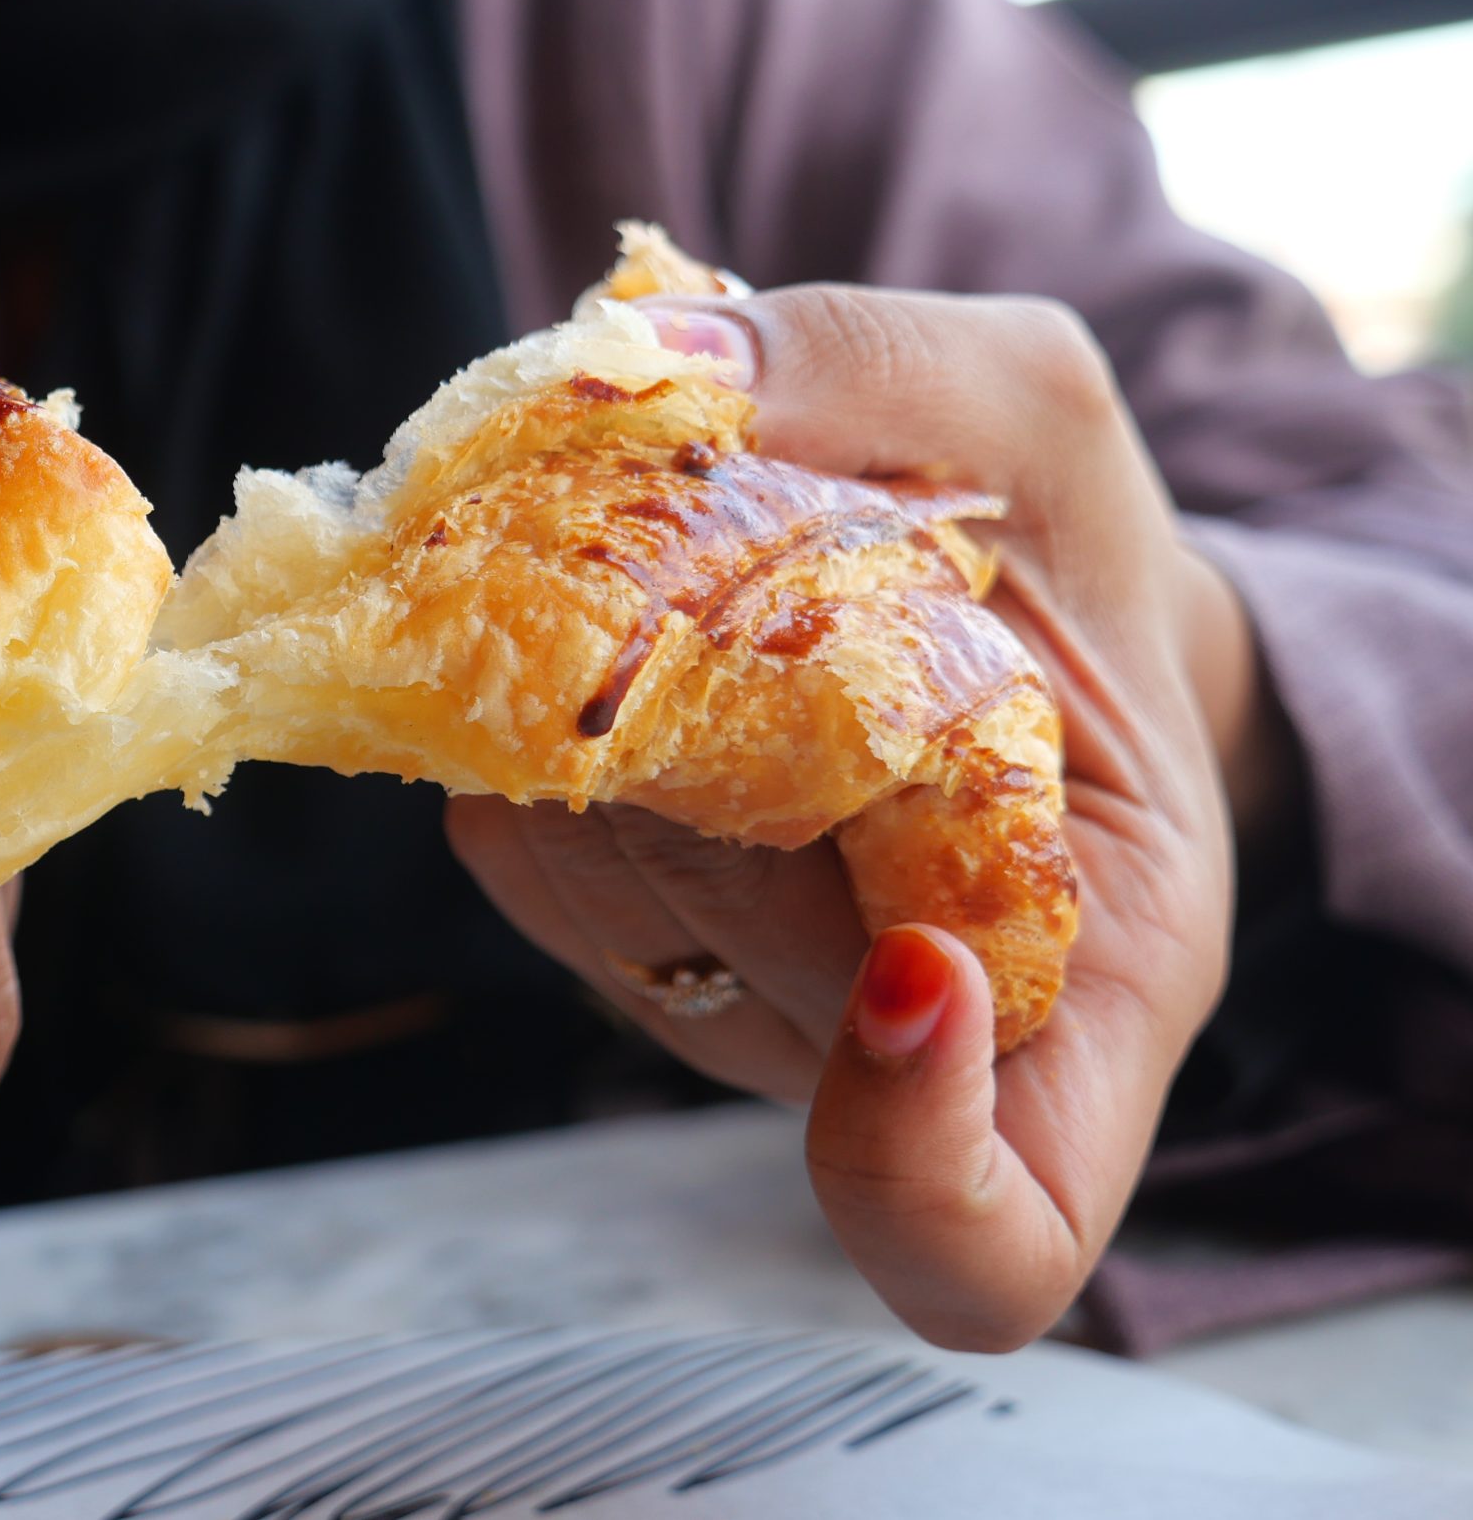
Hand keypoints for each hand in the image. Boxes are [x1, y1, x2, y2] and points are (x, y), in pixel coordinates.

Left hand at [448, 287, 1239, 1350]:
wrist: (989, 590)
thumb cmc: (1050, 537)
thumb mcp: (1025, 405)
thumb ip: (869, 369)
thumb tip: (654, 365)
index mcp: (1089, 980)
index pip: (992, 1236)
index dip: (923, 1169)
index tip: (912, 979)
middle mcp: (886, 1041)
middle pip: (742, 968)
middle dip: (705, 746)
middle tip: (735, 549)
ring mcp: (724, 992)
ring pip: (593, 886)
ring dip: (596, 704)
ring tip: (682, 561)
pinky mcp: (596, 921)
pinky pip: (512, 838)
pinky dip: (524, 708)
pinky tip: (599, 604)